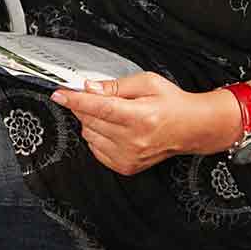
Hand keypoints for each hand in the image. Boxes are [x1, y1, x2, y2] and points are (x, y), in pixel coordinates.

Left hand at [52, 72, 231, 174]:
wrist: (191, 128)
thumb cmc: (172, 104)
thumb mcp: (147, 83)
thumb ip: (116, 85)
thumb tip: (89, 88)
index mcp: (139, 117)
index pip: (98, 107)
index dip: (75, 100)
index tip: (60, 94)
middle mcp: (133, 140)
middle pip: (90, 120)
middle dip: (86, 106)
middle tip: (96, 97)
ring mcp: (128, 156)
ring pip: (89, 135)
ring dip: (93, 122)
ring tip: (114, 114)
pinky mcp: (125, 166)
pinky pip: (95, 149)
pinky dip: (98, 136)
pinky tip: (115, 129)